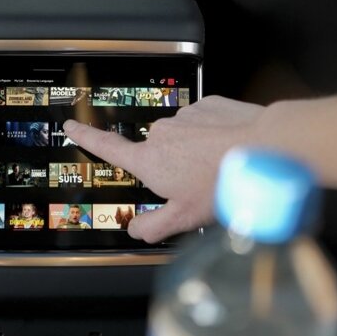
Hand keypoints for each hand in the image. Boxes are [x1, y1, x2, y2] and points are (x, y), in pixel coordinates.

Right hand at [63, 96, 265, 242]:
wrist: (265, 148)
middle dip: (174, 165)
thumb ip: (154, 226)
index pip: (108, 147)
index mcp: (150, 161)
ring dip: (197, 150)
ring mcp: (185, 116)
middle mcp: (161, 134)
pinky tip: (231, 149)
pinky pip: (206, 122)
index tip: (71, 127)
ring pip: (185, 137)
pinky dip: (215, 135)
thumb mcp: (186, 218)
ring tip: (222, 167)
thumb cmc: (225, 183)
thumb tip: (135, 230)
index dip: (86, 138)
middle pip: (159, 152)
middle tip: (200, 183)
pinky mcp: (208, 105)